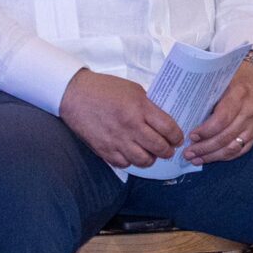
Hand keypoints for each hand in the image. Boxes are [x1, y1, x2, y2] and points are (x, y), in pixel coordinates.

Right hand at [60, 69, 183, 168]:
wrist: (74, 94)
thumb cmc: (105, 89)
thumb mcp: (134, 91)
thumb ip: (149, 107)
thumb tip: (163, 121)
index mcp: (139, 108)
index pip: (168, 128)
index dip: (177, 136)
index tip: (178, 138)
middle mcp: (130, 126)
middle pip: (159, 147)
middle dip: (168, 150)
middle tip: (168, 149)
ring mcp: (116, 140)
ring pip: (143, 160)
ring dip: (151, 158)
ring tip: (151, 153)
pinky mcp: (104, 150)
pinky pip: (124, 164)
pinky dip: (131, 161)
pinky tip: (133, 154)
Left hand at [186, 63, 252, 164]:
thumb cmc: (238, 77)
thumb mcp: (223, 78)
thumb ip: (209, 92)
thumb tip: (186, 110)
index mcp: (239, 95)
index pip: (222, 119)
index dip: (206, 131)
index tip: (191, 136)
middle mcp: (249, 111)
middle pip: (225, 136)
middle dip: (205, 148)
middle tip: (188, 152)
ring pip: (233, 147)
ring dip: (213, 156)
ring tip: (196, 159)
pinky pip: (241, 150)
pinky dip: (226, 156)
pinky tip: (212, 158)